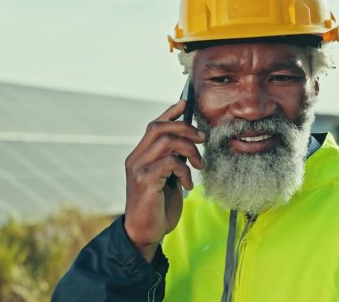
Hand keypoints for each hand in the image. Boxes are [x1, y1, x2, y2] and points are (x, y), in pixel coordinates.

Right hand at [123, 100, 205, 261]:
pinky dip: (184, 170)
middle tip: (203, 139)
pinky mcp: (144, 181)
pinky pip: (169, 163)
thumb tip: (190, 144)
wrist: (144, 234)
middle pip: (159, 128)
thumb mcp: (168, 180)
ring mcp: (138, 169)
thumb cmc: (158, 208)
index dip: (169, 112)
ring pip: (166, 141)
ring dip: (189, 150)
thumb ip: (173, 162)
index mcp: (140, 156)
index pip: (154, 125)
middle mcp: (135, 158)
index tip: (185, 103)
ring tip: (199, 165)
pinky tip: (188, 185)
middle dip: (185, 128)